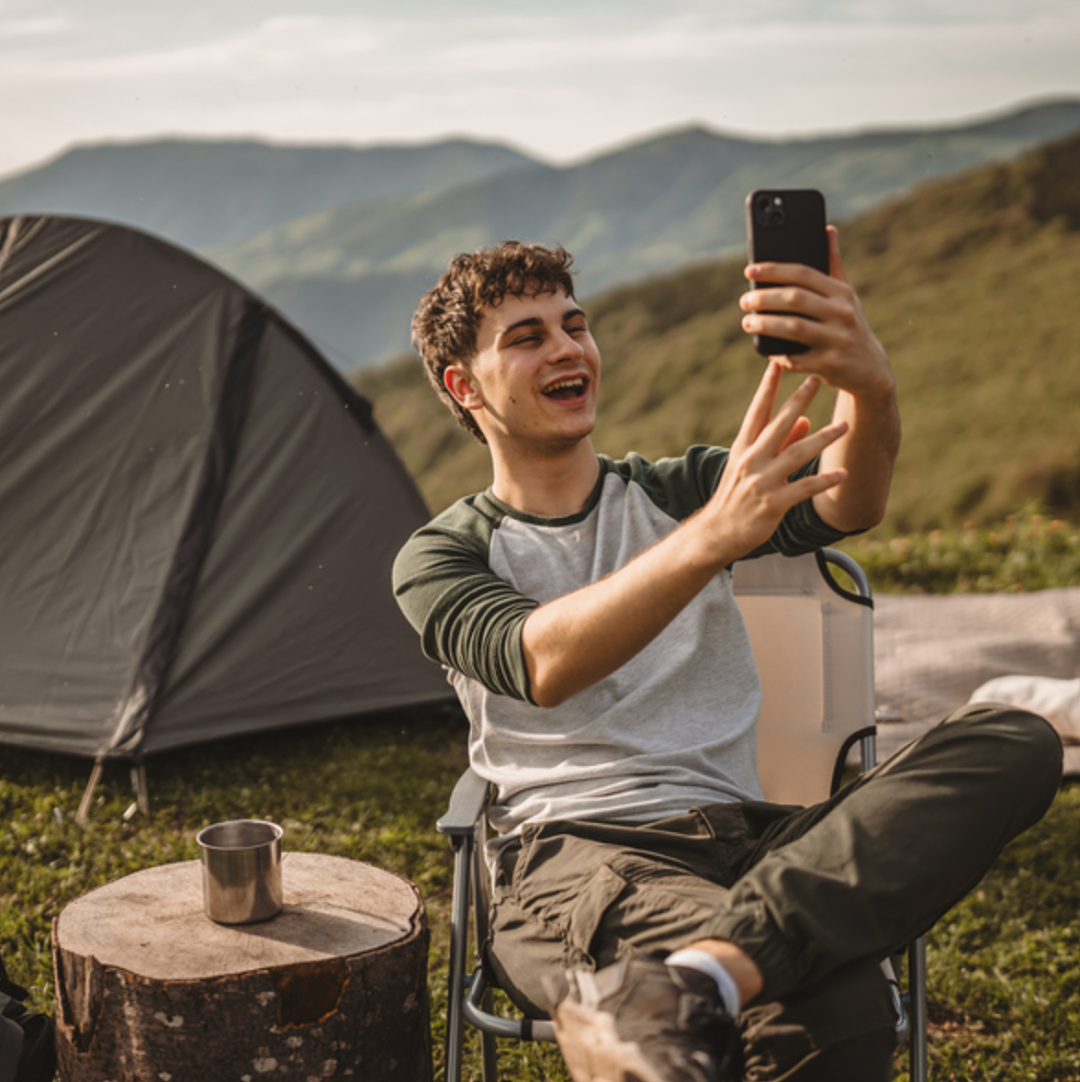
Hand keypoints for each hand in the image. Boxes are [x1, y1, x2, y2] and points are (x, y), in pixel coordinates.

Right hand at [697, 361, 847, 559]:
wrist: (717, 533)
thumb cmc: (737, 497)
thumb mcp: (752, 466)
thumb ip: (781, 443)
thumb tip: (807, 421)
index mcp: (744, 447)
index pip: (757, 411)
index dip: (767, 387)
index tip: (777, 362)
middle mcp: (751, 460)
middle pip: (778, 424)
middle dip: (799, 400)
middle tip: (817, 378)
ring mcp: (761, 482)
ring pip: (797, 454)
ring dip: (823, 438)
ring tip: (844, 425)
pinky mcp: (773, 504)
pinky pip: (804, 489)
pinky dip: (824, 481)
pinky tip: (842, 474)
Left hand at [739, 226, 893, 401]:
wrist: (870, 369)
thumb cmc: (849, 324)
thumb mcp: (846, 295)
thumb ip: (833, 264)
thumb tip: (827, 228)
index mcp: (841, 292)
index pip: (803, 274)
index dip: (774, 270)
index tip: (749, 270)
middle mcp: (842, 313)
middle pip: (795, 299)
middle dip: (764, 298)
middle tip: (744, 301)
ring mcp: (837, 339)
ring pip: (793, 328)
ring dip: (765, 325)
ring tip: (747, 322)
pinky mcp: (830, 365)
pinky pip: (797, 359)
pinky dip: (779, 355)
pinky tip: (768, 351)